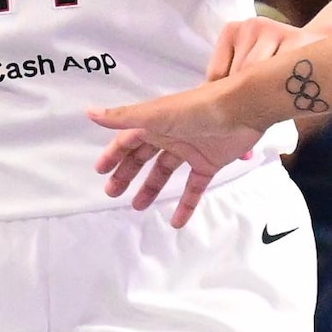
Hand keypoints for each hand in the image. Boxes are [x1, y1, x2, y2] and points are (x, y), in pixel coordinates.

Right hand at [91, 61, 291, 227]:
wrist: (242, 109)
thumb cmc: (198, 109)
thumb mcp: (156, 114)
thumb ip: (123, 118)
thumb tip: (89, 112)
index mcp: (155, 123)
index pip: (128, 141)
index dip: (114, 155)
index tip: (100, 171)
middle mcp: (170, 135)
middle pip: (143, 158)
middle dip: (127, 174)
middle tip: (113, 193)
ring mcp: (190, 150)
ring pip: (165, 173)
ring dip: (151, 189)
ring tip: (138, 207)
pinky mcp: (209, 163)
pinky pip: (194, 187)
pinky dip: (186, 204)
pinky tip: (176, 222)